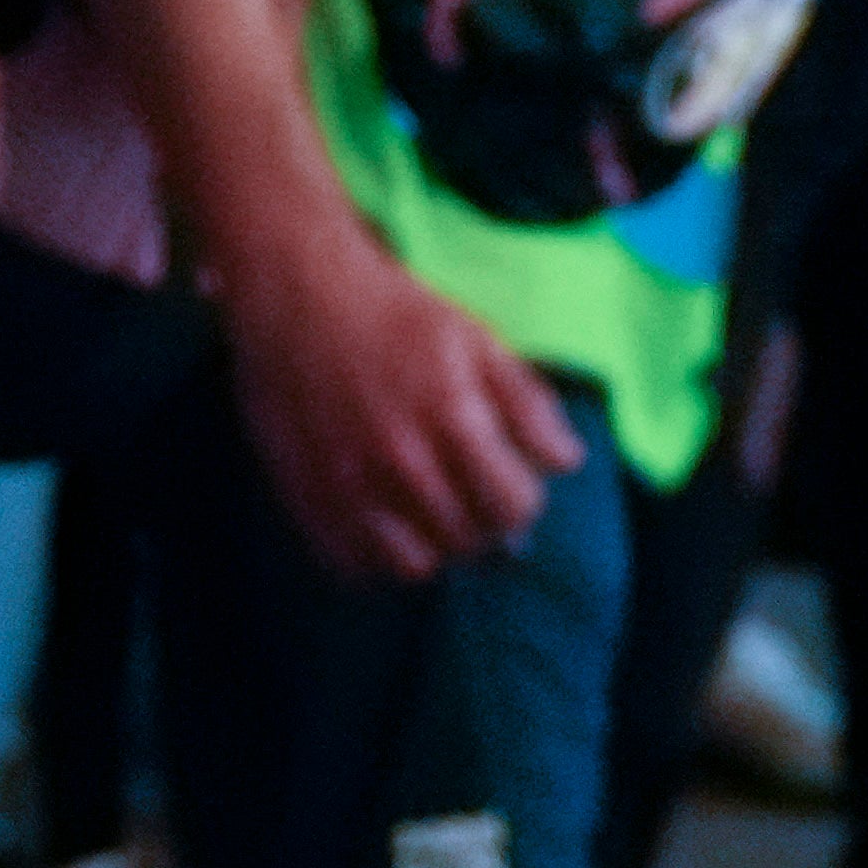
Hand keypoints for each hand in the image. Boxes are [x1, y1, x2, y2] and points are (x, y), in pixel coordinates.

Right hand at [215, 211, 580, 579]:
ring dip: (435, 546)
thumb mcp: (477, 340)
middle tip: (474, 495)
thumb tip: (567, 461)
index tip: (514, 481)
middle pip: (469, 540)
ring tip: (433, 512)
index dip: (524, 498)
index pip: (513, 505)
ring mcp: (349, 489)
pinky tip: (387, 520)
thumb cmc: (397, 316)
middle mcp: (401, 462)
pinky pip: (358, 567)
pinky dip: (380, 556)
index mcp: (452, 415)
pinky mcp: (309, 502)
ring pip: (415, 567)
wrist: (300, 301)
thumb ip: (527, 403)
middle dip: (484, 523)